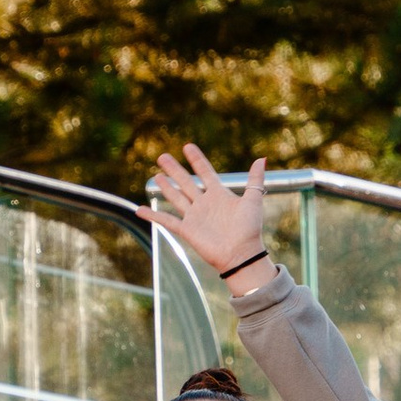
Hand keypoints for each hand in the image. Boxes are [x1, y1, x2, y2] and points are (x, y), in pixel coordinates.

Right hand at [145, 142, 268, 283]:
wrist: (242, 254)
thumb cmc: (250, 229)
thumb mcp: (253, 200)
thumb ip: (255, 180)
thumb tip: (261, 158)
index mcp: (219, 194)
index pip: (205, 172)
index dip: (196, 159)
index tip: (187, 146)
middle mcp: (205, 203)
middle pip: (186, 182)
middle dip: (174, 169)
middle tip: (163, 156)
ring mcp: (194, 216)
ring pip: (176, 197)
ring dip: (165, 187)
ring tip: (156, 176)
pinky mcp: (187, 230)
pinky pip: (167, 221)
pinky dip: (153, 216)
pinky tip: (140, 210)